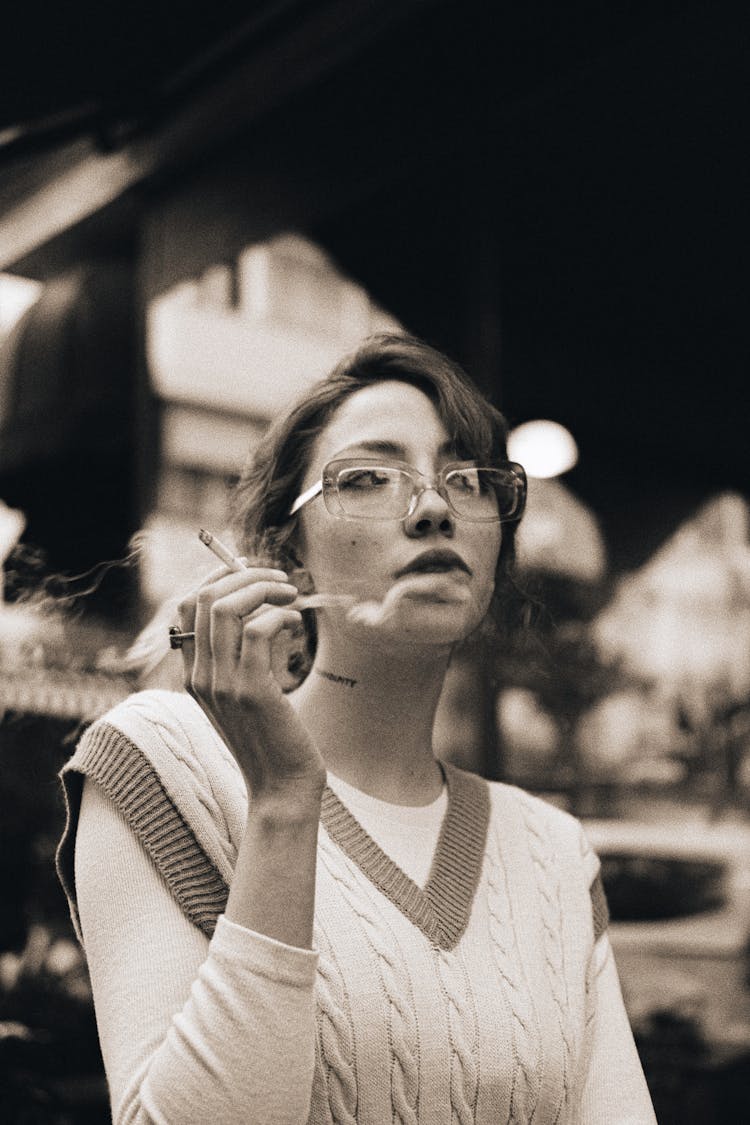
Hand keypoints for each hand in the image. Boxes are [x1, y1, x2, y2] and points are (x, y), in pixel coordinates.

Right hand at [177, 566, 325, 799]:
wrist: (282, 787)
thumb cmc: (272, 737)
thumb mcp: (246, 692)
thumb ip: (242, 655)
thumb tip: (260, 603)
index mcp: (193, 674)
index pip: (188, 606)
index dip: (219, 577)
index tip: (252, 571)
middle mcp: (200, 676)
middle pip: (206, 597)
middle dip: (246, 576)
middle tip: (280, 580)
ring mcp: (222, 683)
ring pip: (228, 607)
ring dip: (264, 588)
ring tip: (291, 595)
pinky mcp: (251, 691)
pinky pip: (259, 630)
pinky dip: (281, 616)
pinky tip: (295, 626)